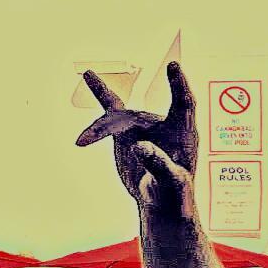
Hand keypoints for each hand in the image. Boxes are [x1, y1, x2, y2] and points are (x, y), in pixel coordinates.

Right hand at [75, 61, 197, 223]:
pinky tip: (86, 102)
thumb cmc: (176, 193)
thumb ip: (158, 162)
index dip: (179, 85)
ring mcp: (141, 127)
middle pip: (138, 116)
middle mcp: (162, 124)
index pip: (184, 103)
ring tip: (83, 140)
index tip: (173, 66)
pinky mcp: (124, 134)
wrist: (160, 201)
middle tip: (100, 129)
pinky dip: (95, 122)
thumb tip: (138, 145)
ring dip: (99, 129)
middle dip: (119, 122)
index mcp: (183, 132)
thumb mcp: (173, 181)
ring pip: (117, 119)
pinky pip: (108, 118)